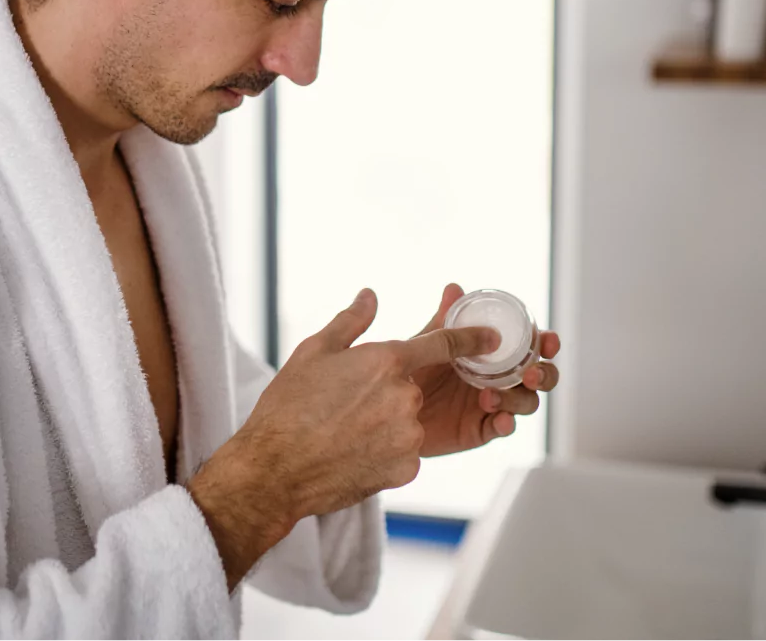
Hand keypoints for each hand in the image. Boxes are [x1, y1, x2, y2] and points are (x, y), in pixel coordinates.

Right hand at [187, 287, 497, 588]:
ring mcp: (408, 436)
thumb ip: (351, 322)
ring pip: (408, 421)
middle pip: (414, 387)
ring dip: (386, 422)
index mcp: (387, 361)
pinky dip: (384, 451)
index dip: (470, 338)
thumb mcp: (314, 352)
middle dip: (390, 391)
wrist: (275, 469)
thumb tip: (370, 295)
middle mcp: (405, 397)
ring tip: (343, 429)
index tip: (490, 338)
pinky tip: (350, 451)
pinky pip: (404, 452)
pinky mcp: (406, 468)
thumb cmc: (288, 406)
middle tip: (348, 402)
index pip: (444, 343)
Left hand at [409, 282, 561, 457]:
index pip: (529, 345)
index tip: (548, 341)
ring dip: (519, 399)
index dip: (545, 342)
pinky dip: (507, 423)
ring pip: (526, 403)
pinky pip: (503, 428)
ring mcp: (492, 404)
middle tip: (531, 374)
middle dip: (545, 374)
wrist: (386, 406)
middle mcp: (498, 378)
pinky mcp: (481, 430)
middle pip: (539, 376)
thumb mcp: (425, 343)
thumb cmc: (408, 369)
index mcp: (491, 353)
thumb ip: (443, 321)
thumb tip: (454, 288)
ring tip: (490, 396)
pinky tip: (499, 419)